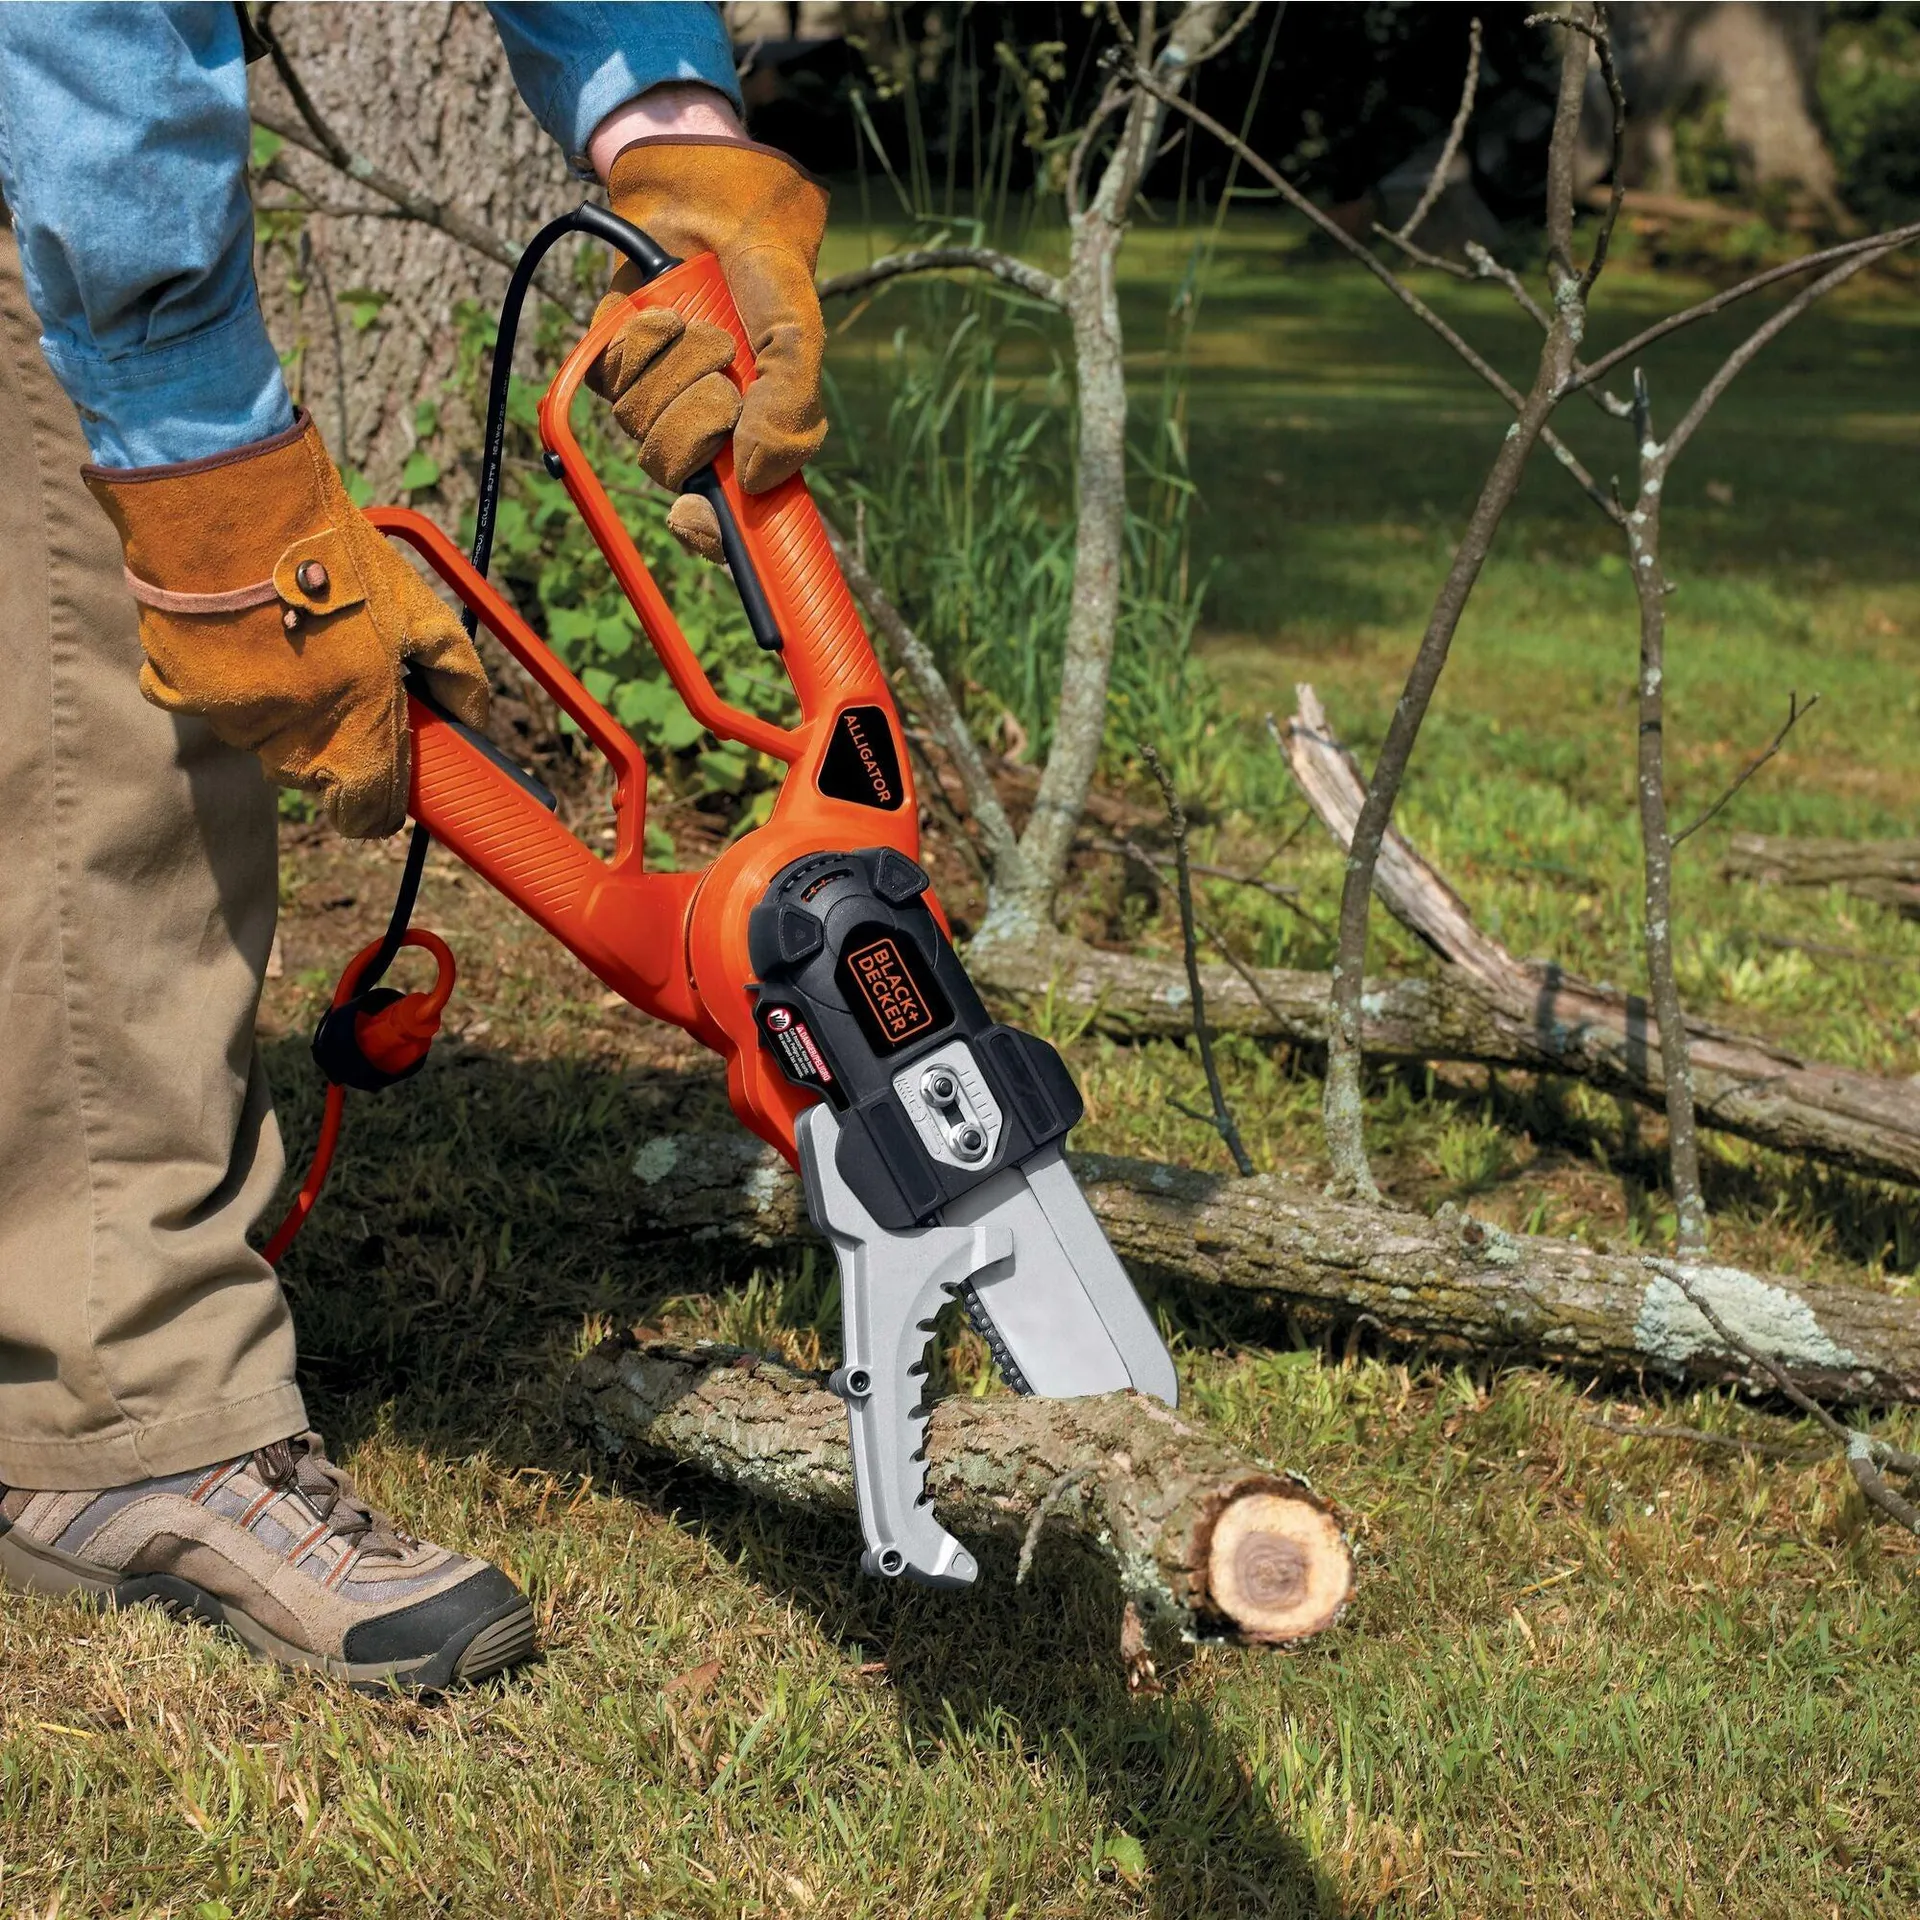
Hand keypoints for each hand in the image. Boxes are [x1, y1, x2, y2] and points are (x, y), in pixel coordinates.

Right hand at [86, 412, 488, 837]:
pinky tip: (243, 632)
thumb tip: (474, 718)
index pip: (365, 818)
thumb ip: (458, 677)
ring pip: (262, 740)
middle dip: (334, 745)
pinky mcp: (173, 687)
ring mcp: (227, 720)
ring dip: (280, 710)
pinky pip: (207, 703)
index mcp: (352, 743)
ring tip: (293, 640)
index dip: (378, 802)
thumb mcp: (422, 615)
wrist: (236, 507)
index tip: (384, 774)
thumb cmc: (340, 564)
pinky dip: (226, 680)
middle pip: (313, 777)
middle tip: (344, 682)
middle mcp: (286, 748)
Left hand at [585, 98, 828, 560]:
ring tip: (699, 327)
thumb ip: (791, 408)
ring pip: (640, 426)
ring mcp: (655, 403)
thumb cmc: (765, 267)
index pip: (730, 525)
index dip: (715, 538)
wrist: (707, 195)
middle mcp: (703, 436)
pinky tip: (662, 314)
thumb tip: (753, 481)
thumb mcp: (796, 334)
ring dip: (671, 368)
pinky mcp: (612, 367)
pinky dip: (637, 342)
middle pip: (676, 472)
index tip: (703, 521)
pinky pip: (610, 382)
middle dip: (699, 415)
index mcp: (754, 446)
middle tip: (725, 371)